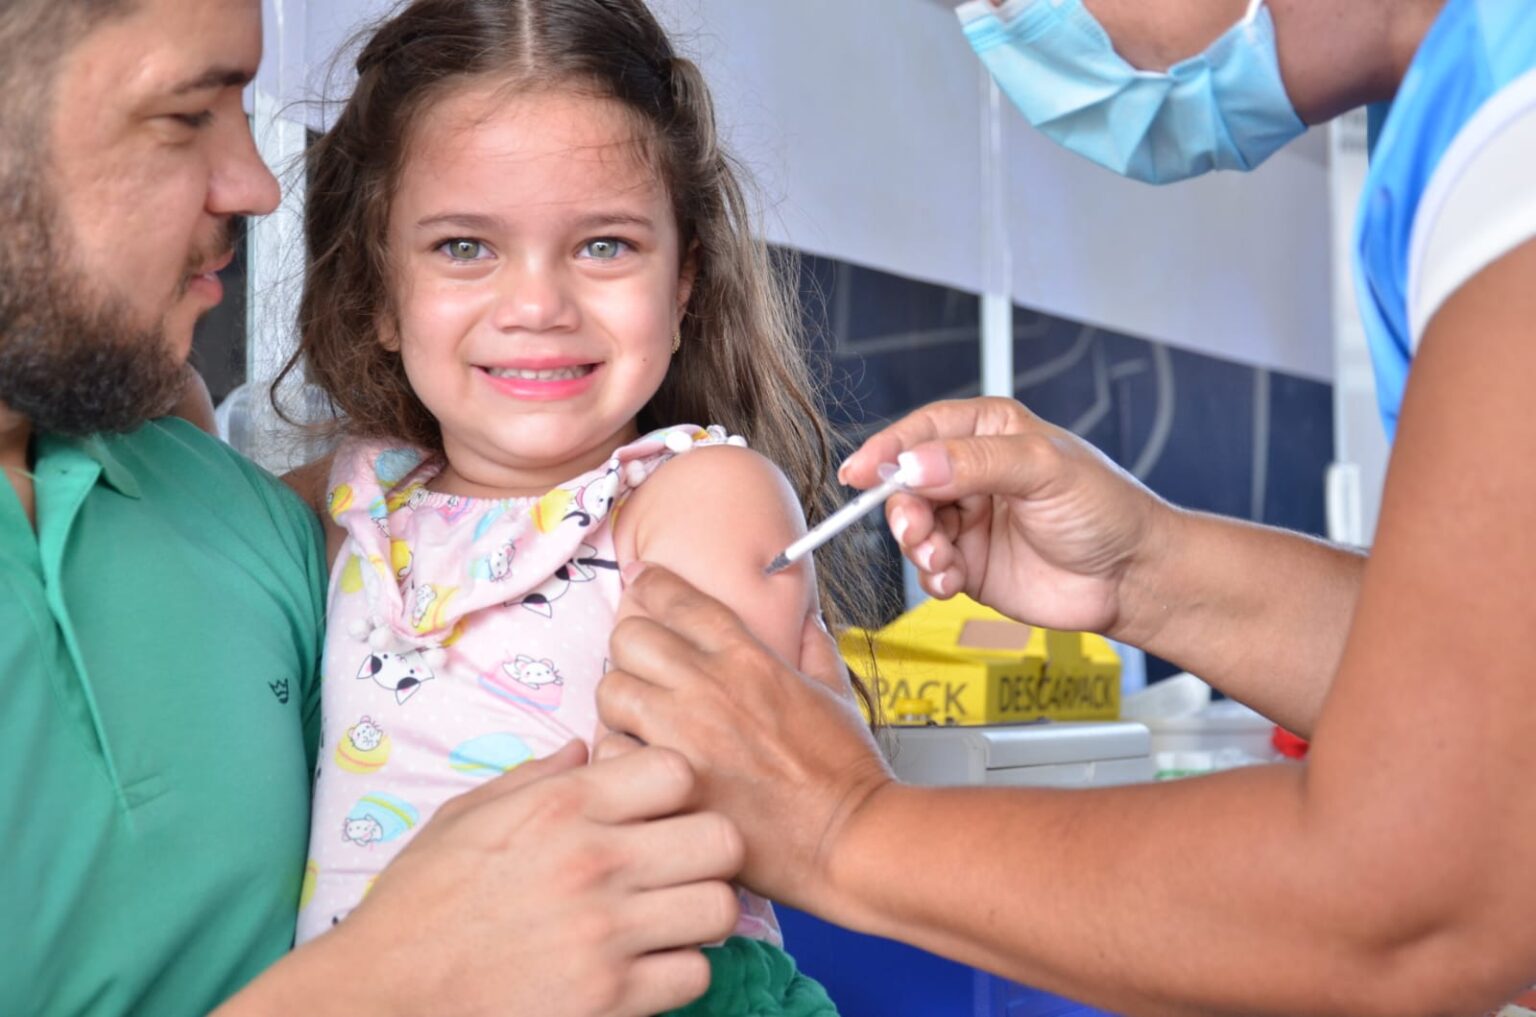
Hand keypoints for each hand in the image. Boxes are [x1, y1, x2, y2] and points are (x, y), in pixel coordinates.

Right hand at [328, 740, 742, 1016]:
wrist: (380, 996)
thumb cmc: (417, 905)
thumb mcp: (463, 818)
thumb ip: (534, 777)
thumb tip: (585, 748)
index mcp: (561, 808)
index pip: (679, 771)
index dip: (676, 789)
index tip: (657, 810)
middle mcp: (593, 863)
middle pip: (721, 838)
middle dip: (709, 850)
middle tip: (680, 865)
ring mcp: (606, 936)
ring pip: (722, 909)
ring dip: (702, 913)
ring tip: (669, 917)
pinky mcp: (610, 1001)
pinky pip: (696, 974)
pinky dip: (679, 972)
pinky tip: (646, 965)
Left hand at [598, 566, 893, 918]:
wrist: (848, 837)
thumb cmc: (845, 769)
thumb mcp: (835, 692)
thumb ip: (812, 648)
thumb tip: (804, 620)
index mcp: (747, 656)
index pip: (675, 596)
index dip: (649, 585)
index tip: (640, 584)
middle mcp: (707, 685)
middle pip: (628, 634)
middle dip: (629, 649)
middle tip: (642, 672)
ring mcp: (683, 734)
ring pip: (610, 689)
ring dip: (618, 703)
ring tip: (635, 722)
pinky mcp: (669, 782)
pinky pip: (611, 752)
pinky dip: (617, 758)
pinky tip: (638, 767)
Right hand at [840, 397, 1169, 637]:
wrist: (1131, 577)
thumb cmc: (1104, 509)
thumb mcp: (1043, 469)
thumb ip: (976, 462)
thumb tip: (912, 464)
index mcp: (990, 431)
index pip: (924, 431)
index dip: (887, 448)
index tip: (859, 472)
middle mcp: (973, 472)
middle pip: (908, 482)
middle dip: (904, 508)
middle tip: (916, 530)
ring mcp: (969, 519)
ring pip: (914, 527)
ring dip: (918, 545)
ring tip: (944, 561)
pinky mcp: (970, 563)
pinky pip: (929, 567)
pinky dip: (932, 576)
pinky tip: (953, 580)